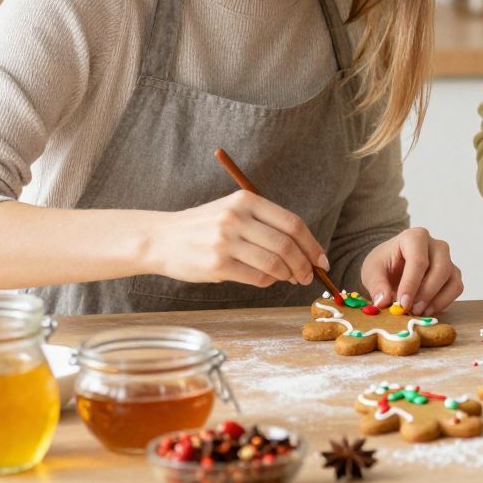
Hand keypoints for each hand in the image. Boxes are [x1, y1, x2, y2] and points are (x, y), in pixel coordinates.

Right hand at [145, 191, 326, 287]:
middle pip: (286, 245)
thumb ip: (265, 224)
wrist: (161, 238)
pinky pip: (256, 277)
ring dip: (289, 275)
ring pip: (274, 263)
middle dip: (304, 264)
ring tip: (291, 279)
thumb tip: (304, 250)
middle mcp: (236, 218)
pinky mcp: (217, 264)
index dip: (312, 244)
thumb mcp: (232, 211)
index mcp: (246, 200)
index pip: (292, 223)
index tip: (321, 259)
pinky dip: (268, 281)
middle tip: (309, 276)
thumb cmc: (203, 227)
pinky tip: (267, 279)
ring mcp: (225, 241)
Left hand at [359, 227, 462, 315]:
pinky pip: (456, 288)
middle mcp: (436, 245)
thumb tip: (383, 302)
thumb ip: (376, 285)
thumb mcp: (372, 271)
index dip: (411, 284)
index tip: (402, 304)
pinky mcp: (453, 274)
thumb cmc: (384, 264)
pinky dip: (444, 302)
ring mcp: (448, 259)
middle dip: (426, 293)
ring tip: (418, 312)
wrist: (393, 265)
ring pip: (452, 279)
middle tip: (411, 310)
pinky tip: (426, 310)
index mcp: (415, 237)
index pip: (418, 260)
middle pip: (440, 268)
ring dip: (436, 300)